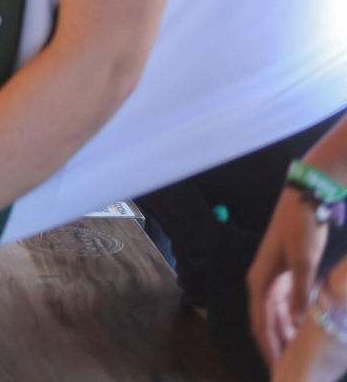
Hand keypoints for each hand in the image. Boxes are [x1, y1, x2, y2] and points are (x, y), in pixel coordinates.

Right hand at [248, 187, 330, 364]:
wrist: (304, 200)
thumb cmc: (300, 228)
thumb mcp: (304, 261)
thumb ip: (301, 293)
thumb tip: (296, 322)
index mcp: (259, 281)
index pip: (259, 323)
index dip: (267, 348)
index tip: (275, 369)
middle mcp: (262, 284)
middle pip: (266, 324)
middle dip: (275, 347)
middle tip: (287, 370)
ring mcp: (274, 281)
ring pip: (277, 317)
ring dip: (284, 336)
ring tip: (296, 358)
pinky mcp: (286, 277)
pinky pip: (286, 307)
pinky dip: (293, 322)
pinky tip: (302, 334)